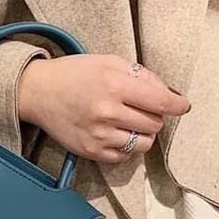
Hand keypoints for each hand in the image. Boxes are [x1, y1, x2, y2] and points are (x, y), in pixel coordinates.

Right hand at [16, 54, 190, 162]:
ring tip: (131, 123)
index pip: (161, 102)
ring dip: (143, 134)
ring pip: (143, 143)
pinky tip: (116, 134)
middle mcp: (108, 113)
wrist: (37, 92)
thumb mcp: (108, 62)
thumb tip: (167, 94)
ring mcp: (99, 135)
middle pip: (154, 124)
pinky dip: (126, 147)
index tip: (182, 106)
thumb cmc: (73, 74)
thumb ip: (140, 75)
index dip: (177, 105)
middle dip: (154, 116)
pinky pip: (123, 156)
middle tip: (142, 109)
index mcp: (115, 86)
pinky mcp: (90, 150)